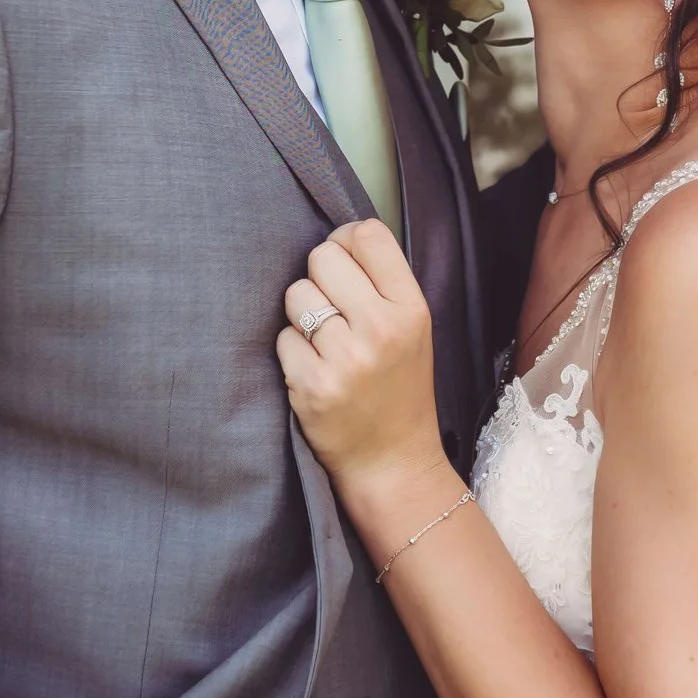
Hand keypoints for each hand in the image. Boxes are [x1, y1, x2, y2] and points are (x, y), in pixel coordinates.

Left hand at [275, 220, 444, 490]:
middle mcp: (382, 328)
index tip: (343, 260)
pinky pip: (282, 338)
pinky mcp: (313, 385)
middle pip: (323, 258)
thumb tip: (340, 238)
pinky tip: (314, 371)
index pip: (368, 236)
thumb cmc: (400, 390)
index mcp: (412, 309)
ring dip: (301, 316)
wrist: (393, 462)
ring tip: (325, 344)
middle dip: (319, 278)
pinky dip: (292, 352)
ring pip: (296, 295)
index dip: (346, 240)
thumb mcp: (414, 330)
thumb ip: (383, 284)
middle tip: (332, 308)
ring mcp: (346, 358)